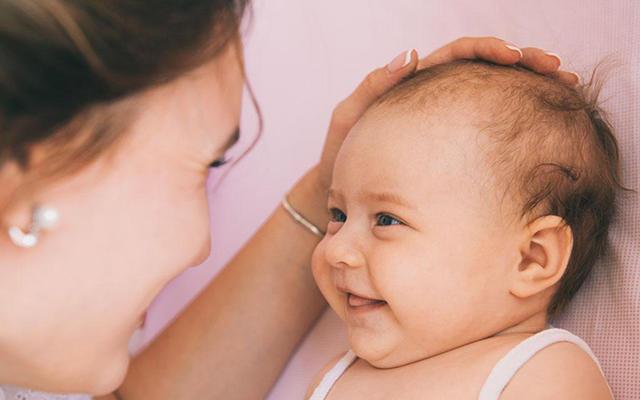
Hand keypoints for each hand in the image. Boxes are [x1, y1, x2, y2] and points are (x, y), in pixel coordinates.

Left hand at [315, 37, 575, 191]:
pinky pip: (485, 128)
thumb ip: (372, 88)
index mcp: (413, 86)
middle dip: (522, 62)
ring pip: (491, 96)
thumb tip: (410, 54)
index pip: (457, 56)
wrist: (340, 197)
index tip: (517, 56)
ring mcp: (444, 125)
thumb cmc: (341, 158)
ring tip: (562, 86)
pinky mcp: (450, 150)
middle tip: (556, 68)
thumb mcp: (348, 120)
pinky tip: (539, 124)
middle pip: (484, 70)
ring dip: (526, 87)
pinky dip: (513, 120)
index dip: (488, 50)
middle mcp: (433, 100)